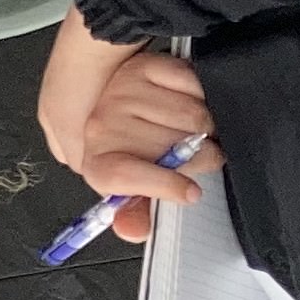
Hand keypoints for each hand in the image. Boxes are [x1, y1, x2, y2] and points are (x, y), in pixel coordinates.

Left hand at [39, 15, 219, 245]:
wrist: (94, 93)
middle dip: (201, 155)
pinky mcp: (143, 68)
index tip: (189, 192)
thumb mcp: (120, 182)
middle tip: (196, 153)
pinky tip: (185, 100)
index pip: (126, 176)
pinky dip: (201, 94)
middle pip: (181, 148)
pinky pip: (196, 85)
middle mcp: (104, 127)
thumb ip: (132, 211)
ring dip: (206, 125)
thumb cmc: (119, 145)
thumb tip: (135, 232)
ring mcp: (122, 94)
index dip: (164, 186)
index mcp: (97, 161)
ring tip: (189, 127)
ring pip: (196, 117)